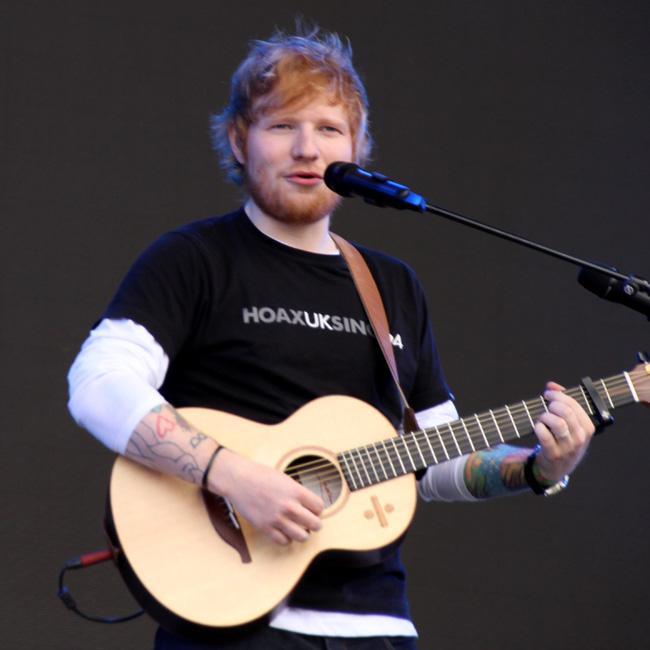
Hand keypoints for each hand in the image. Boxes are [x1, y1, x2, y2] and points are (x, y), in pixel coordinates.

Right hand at [208, 449, 323, 544]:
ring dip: (302, 533)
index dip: (317, 509)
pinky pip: (284, 542)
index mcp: (296, 491)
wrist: (239, 480)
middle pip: (315, 524)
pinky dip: (286, 539)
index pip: (319, 507)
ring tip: (298, 527)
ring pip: (302, 537)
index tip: (312, 509)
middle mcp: (289, 506)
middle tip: (309, 521)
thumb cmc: (261, 476)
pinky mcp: (265, 528)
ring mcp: (277, 519)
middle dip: (314, 523)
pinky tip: (284, 531)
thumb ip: (298, 493)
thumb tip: (309, 506)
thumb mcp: (286, 479)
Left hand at [533, 381, 595, 481]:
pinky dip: (538, 427)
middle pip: (565, 412)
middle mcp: (580, 437)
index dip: (558, 395)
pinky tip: (538, 427)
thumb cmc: (563, 440)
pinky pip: (545, 436)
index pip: (574, 405)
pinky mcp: (554, 454)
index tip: (548, 394)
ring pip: (557, 423)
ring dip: (545, 416)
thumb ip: (562, 401)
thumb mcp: (570, 423)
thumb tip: (552, 385)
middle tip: (546, 406)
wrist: (557, 467)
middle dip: (552, 404)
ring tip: (542, 419)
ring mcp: (568, 447)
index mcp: (587, 427)